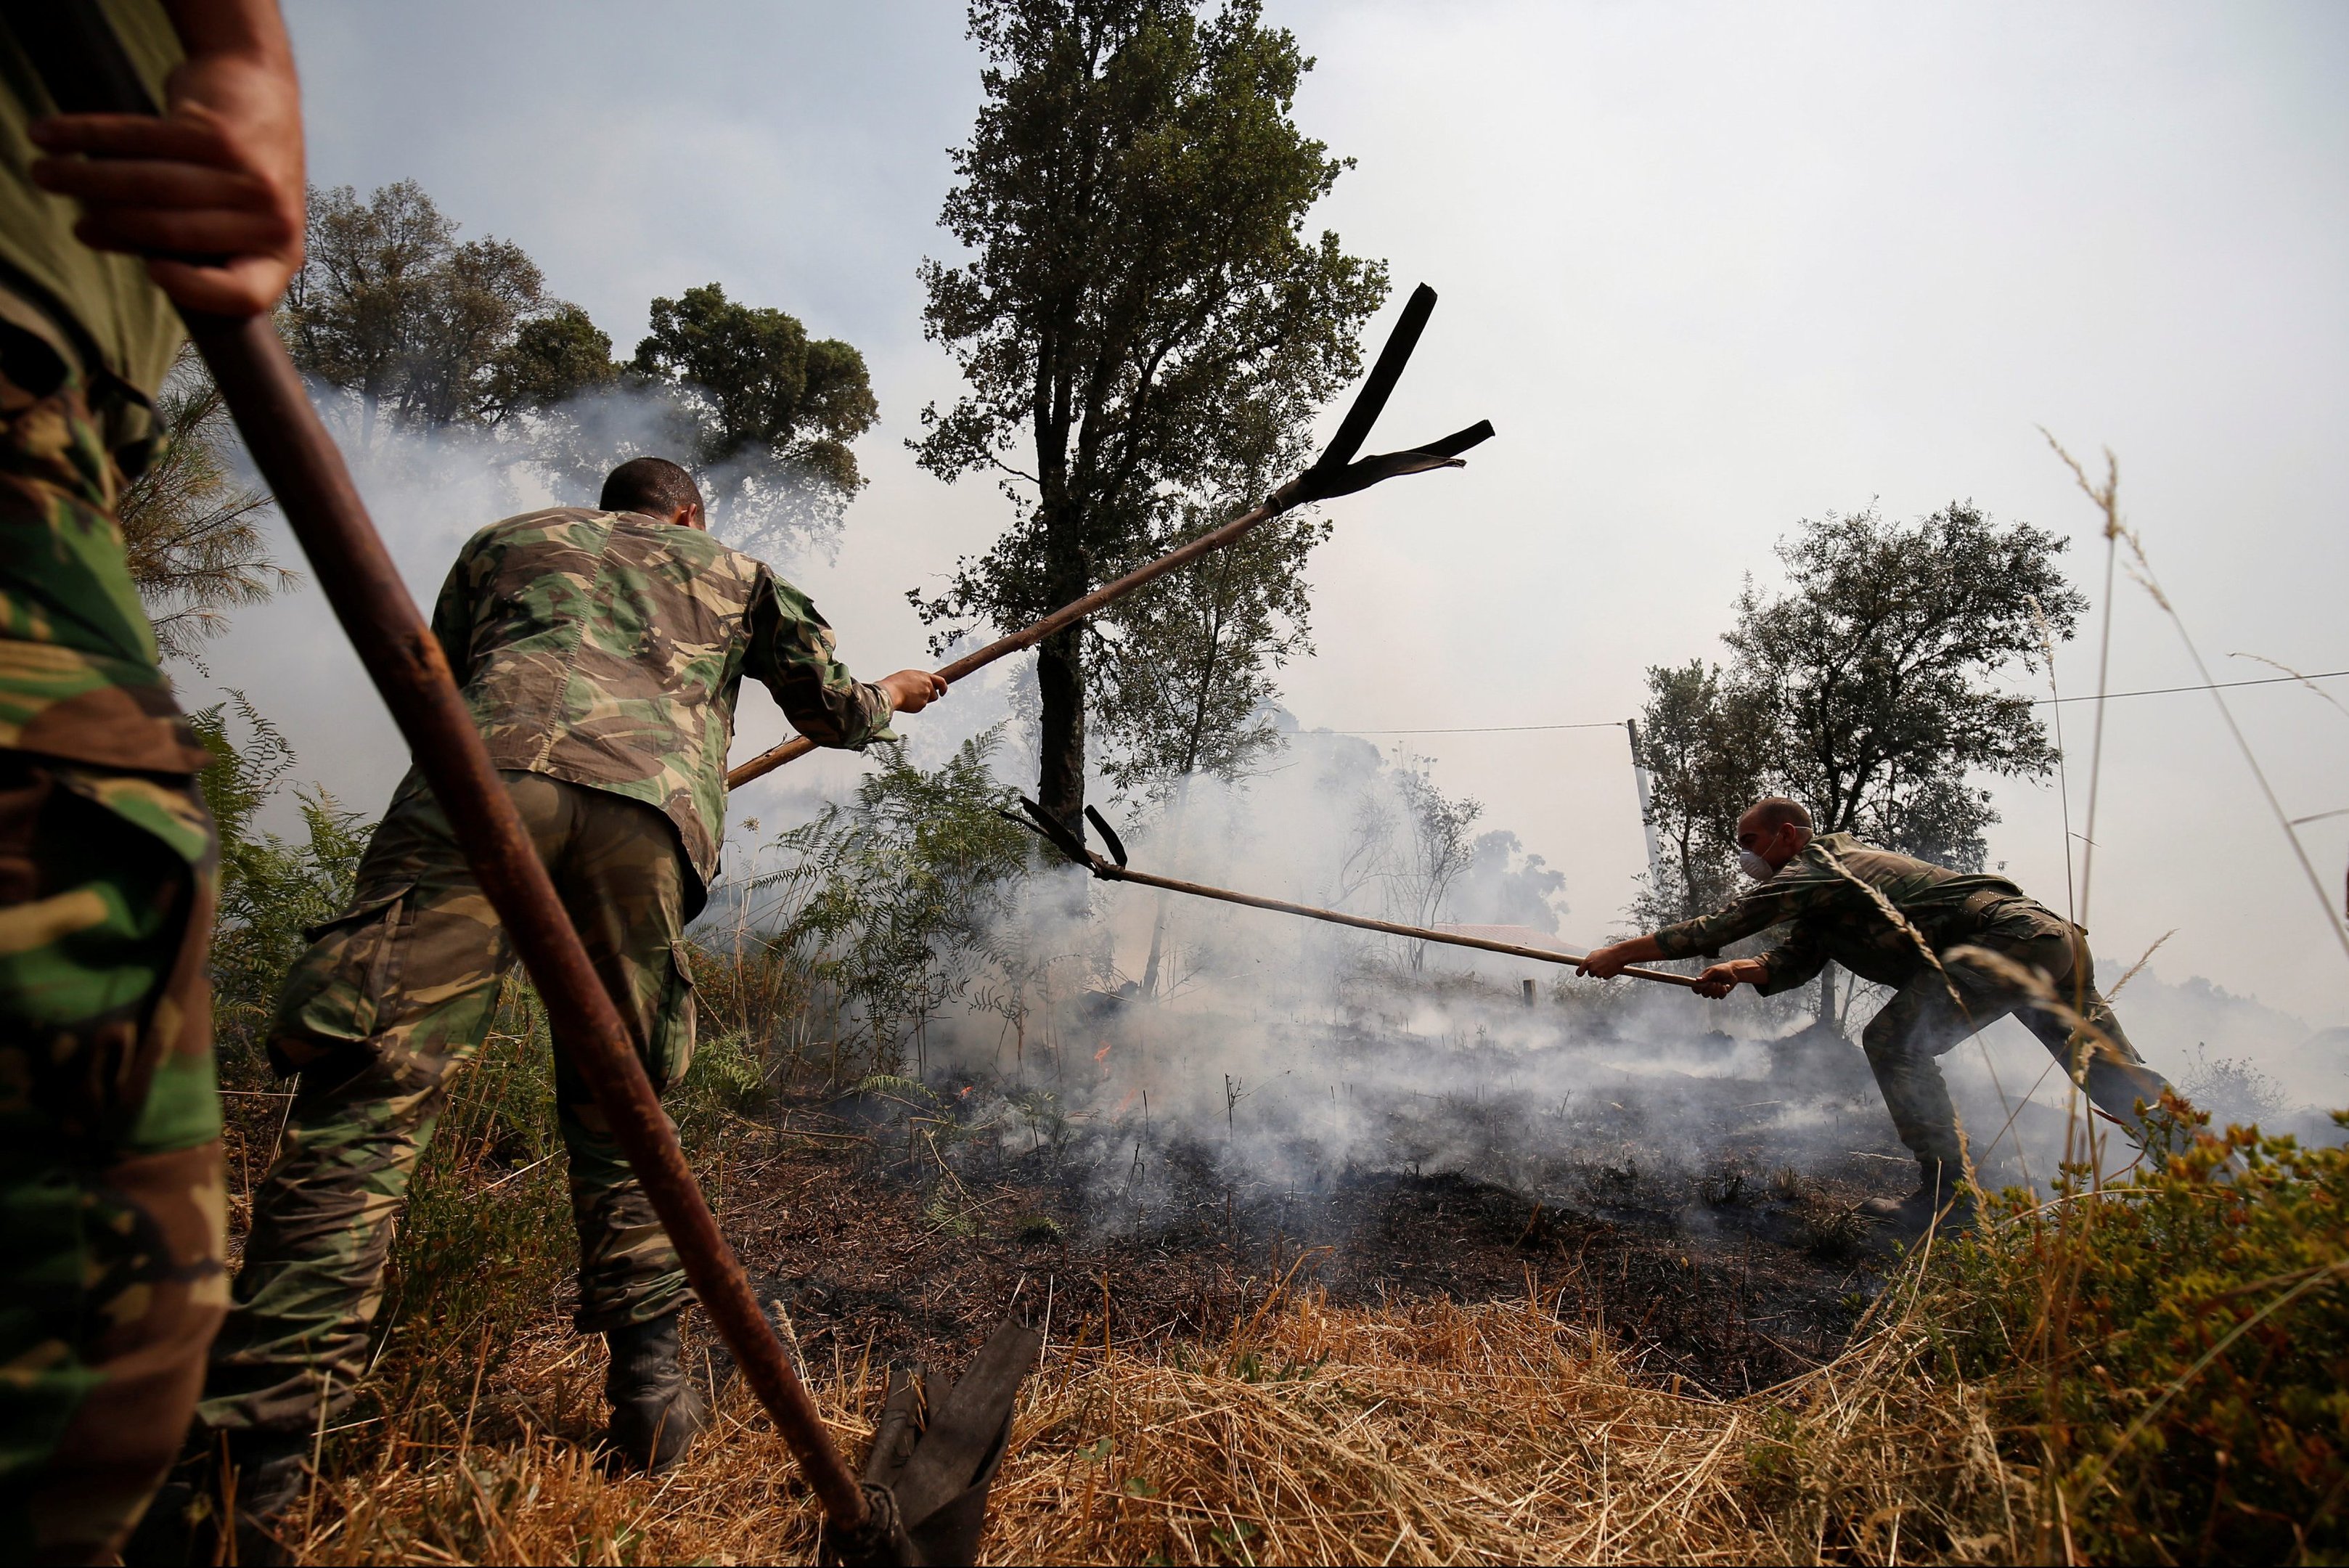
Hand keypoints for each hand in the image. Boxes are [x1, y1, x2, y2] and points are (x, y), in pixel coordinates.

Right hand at [30, 44, 304, 315]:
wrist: (259, 85)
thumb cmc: (233, 169)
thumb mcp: (227, 216)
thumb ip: (179, 240)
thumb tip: (93, 235)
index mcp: (281, 252)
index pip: (244, 295)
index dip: (196, 290)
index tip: (152, 271)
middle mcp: (272, 219)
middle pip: (170, 231)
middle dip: (105, 220)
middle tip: (67, 212)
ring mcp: (251, 177)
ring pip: (150, 186)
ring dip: (86, 179)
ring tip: (45, 175)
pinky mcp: (218, 133)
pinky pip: (139, 140)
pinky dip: (88, 136)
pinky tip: (52, 137)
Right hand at [878, 669, 947, 714]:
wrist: (890, 692)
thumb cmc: (895, 683)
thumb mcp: (909, 675)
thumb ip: (919, 679)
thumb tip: (921, 684)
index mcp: (925, 676)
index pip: (941, 682)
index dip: (944, 688)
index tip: (943, 692)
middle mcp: (928, 686)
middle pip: (934, 695)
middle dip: (929, 696)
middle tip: (917, 695)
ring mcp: (925, 696)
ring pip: (926, 701)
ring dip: (920, 700)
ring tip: (908, 697)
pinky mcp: (921, 705)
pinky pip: (919, 707)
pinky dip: (914, 706)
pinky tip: (906, 701)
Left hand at [1576, 942, 1632, 979]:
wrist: (1618, 955)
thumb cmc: (1606, 953)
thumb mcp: (1594, 954)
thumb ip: (1588, 960)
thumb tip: (1584, 965)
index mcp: (1587, 962)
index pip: (1579, 972)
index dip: (1579, 973)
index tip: (1580, 974)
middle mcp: (1592, 969)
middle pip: (1590, 974)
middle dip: (1594, 970)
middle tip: (1600, 964)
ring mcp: (1599, 974)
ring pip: (1597, 975)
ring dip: (1601, 971)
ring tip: (1606, 964)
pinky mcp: (1605, 977)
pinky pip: (1604, 977)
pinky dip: (1606, 973)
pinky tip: (1609, 967)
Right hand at [1692, 959, 1765, 998]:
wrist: (1734, 972)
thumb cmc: (1722, 969)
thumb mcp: (1714, 970)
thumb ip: (1706, 975)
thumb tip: (1697, 980)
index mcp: (1703, 980)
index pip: (1695, 988)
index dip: (1696, 989)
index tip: (1701, 986)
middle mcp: (1707, 987)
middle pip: (1704, 994)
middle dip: (1710, 990)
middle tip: (1714, 983)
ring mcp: (1714, 991)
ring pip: (1712, 996)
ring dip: (1717, 990)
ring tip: (1721, 983)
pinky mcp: (1721, 993)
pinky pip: (1720, 997)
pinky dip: (1724, 992)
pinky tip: (1726, 986)